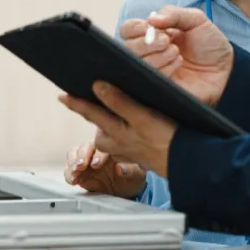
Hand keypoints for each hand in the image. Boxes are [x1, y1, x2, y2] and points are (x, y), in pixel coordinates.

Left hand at [60, 82, 175, 176]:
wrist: (187, 163)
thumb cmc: (166, 140)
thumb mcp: (141, 117)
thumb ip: (119, 102)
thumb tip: (97, 86)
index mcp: (116, 133)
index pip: (91, 113)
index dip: (76, 103)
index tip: (62, 96)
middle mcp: (120, 144)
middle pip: (100, 129)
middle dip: (94, 117)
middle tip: (90, 105)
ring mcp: (131, 151)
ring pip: (112, 139)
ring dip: (110, 129)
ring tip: (114, 118)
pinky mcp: (142, 156)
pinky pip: (126, 147)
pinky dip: (125, 138)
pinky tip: (134, 134)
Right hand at [64, 140, 145, 198]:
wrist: (126, 191)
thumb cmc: (134, 177)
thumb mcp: (138, 175)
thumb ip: (131, 171)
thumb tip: (121, 168)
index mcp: (114, 147)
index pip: (104, 144)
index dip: (99, 154)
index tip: (97, 164)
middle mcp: (99, 151)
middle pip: (86, 146)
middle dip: (82, 155)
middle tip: (81, 166)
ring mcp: (88, 161)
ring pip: (75, 154)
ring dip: (73, 162)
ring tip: (75, 172)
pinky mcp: (80, 173)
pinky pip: (69, 169)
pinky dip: (68, 173)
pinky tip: (73, 180)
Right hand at [119, 6, 233, 106]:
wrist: (226, 67)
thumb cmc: (209, 43)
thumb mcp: (197, 20)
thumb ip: (175, 14)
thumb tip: (152, 18)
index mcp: (152, 34)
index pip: (128, 30)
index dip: (133, 28)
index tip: (148, 27)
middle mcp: (147, 53)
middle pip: (126, 49)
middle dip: (145, 43)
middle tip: (166, 40)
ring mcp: (151, 72)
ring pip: (137, 65)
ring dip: (157, 56)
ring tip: (176, 52)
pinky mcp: (159, 89)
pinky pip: (150, 81)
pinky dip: (164, 69)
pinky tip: (178, 64)